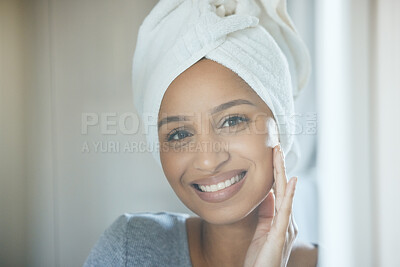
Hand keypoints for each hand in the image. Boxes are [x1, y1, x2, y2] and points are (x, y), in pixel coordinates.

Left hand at [244, 144, 297, 266]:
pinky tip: (292, 181)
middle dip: (279, 166)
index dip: (275, 172)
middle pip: (283, 188)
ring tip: (279, 154)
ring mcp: (285, 226)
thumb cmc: (260, 258)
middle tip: (276, 146)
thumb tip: (266, 194)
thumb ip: (265, 213)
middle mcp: (286, 220)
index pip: (278, 190)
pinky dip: (290, 194)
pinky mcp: (280, 234)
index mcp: (280, 219)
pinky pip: (285, 210)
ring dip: (282, 173)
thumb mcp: (260, 230)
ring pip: (285, 193)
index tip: (272, 154)